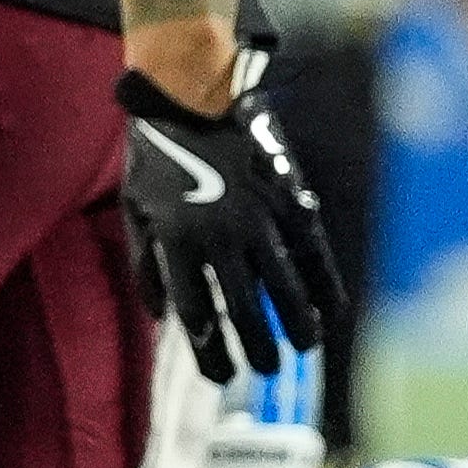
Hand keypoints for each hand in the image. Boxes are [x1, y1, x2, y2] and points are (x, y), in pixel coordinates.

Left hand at [116, 58, 347, 382]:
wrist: (190, 93)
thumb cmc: (156, 153)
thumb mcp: (135, 210)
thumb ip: (147, 266)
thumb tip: (164, 317)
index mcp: (178, 242)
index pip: (196, 313)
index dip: (209, 349)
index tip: (220, 374)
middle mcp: (219, 235)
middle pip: (243, 306)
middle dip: (256, 345)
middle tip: (266, 370)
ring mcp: (256, 216)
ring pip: (282, 281)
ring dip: (295, 320)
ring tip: (303, 347)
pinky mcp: (283, 196)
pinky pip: (309, 247)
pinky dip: (323, 279)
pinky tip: (333, 306)